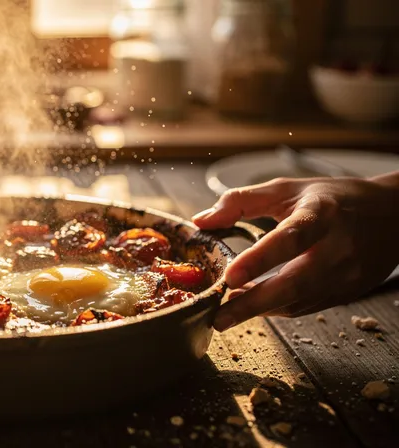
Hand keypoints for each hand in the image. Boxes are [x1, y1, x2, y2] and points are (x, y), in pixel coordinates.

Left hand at [192, 174, 398, 330]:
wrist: (394, 217)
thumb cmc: (335, 200)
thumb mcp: (288, 189)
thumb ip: (242, 201)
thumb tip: (201, 220)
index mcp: (322, 215)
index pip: (291, 238)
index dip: (260, 259)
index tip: (230, 276)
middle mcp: (338, 248)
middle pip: (294, 283)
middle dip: (253, 304)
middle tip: (219, 316)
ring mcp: (346, 275)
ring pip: (298, 301)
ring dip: (261, 310)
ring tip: (226, 314)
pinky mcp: (347, 294)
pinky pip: (306, 307)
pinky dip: (277, 309)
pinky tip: (253, 306)